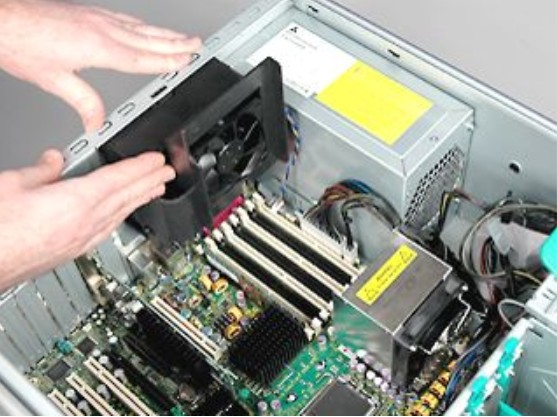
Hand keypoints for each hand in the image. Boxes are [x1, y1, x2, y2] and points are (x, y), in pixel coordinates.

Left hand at [0, 0, 200, 130]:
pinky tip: (148, 28)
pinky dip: (143, 26)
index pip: (141, 58)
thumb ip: (83, 103)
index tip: (187, 60)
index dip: (167, 60)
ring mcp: (96, 19)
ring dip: (165, 33)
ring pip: (140, 28)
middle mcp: (101, 29)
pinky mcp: (89, 14)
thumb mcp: (54, 81)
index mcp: (97, 47)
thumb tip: (97, 123)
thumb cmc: (21, 44)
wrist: (1, 19)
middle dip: (176, 43)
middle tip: (197, 45)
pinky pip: (126, 20)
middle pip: (148, 39)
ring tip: (184, 37)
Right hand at [0, 150, 175, 290]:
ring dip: (139, 200)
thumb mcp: (11, 186)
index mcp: (74, 204)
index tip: (157, 160)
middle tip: (167, 173)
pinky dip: (120, 217)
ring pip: (119, 216)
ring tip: (153, 190)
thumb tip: (56, 160)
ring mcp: (79, 242)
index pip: (119, 179)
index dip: (141, 167)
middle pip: (126, 198)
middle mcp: (84, 226)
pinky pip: (106, 230)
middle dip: (149, 183)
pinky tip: (122, 216)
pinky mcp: (70, 253)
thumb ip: (40, 171)